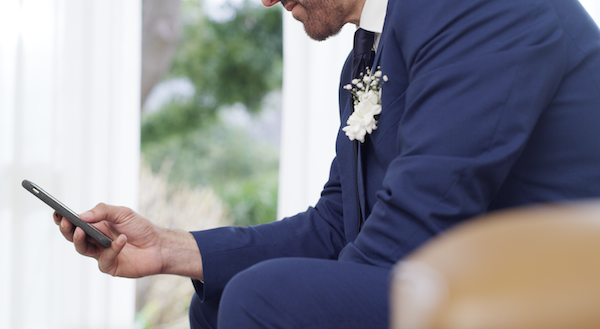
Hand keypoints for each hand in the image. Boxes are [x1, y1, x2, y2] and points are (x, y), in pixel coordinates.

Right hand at [54, 203, 202, 279]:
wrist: (159, 245)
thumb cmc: (141, 228)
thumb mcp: (122, 213)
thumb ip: (102, 211)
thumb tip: (81, 216)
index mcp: (96, 227)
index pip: (75, 223)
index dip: (64, 219)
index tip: (56, 213)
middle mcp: (95, 241)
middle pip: (73, 237)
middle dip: (67, 229)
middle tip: (66, 222)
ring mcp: (101, 254)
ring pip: (82, 249)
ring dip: (80, 239)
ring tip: (81, 230)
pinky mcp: (110, 266)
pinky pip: (105, 258)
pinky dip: (113, 248)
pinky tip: (121, 240)